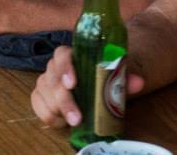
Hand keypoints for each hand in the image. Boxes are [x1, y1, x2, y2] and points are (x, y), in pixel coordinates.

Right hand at [30, 46, 144, 127]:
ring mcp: (45, 81)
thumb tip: (138, 82)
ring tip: (75, 121)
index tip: (73, 84)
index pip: (62, 54)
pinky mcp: (40, 96)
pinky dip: (50, 116)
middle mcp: (55, 66)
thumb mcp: (115, 76)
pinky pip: (38, 107)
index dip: (65, 68)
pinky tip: (63, 121)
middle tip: (77, 118)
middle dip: (64, 101)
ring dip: (58, 111)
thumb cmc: (104, 77)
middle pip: (52, 79)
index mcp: (72, 55)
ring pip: (43, 94)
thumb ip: (124, 78)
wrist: (96, 81)